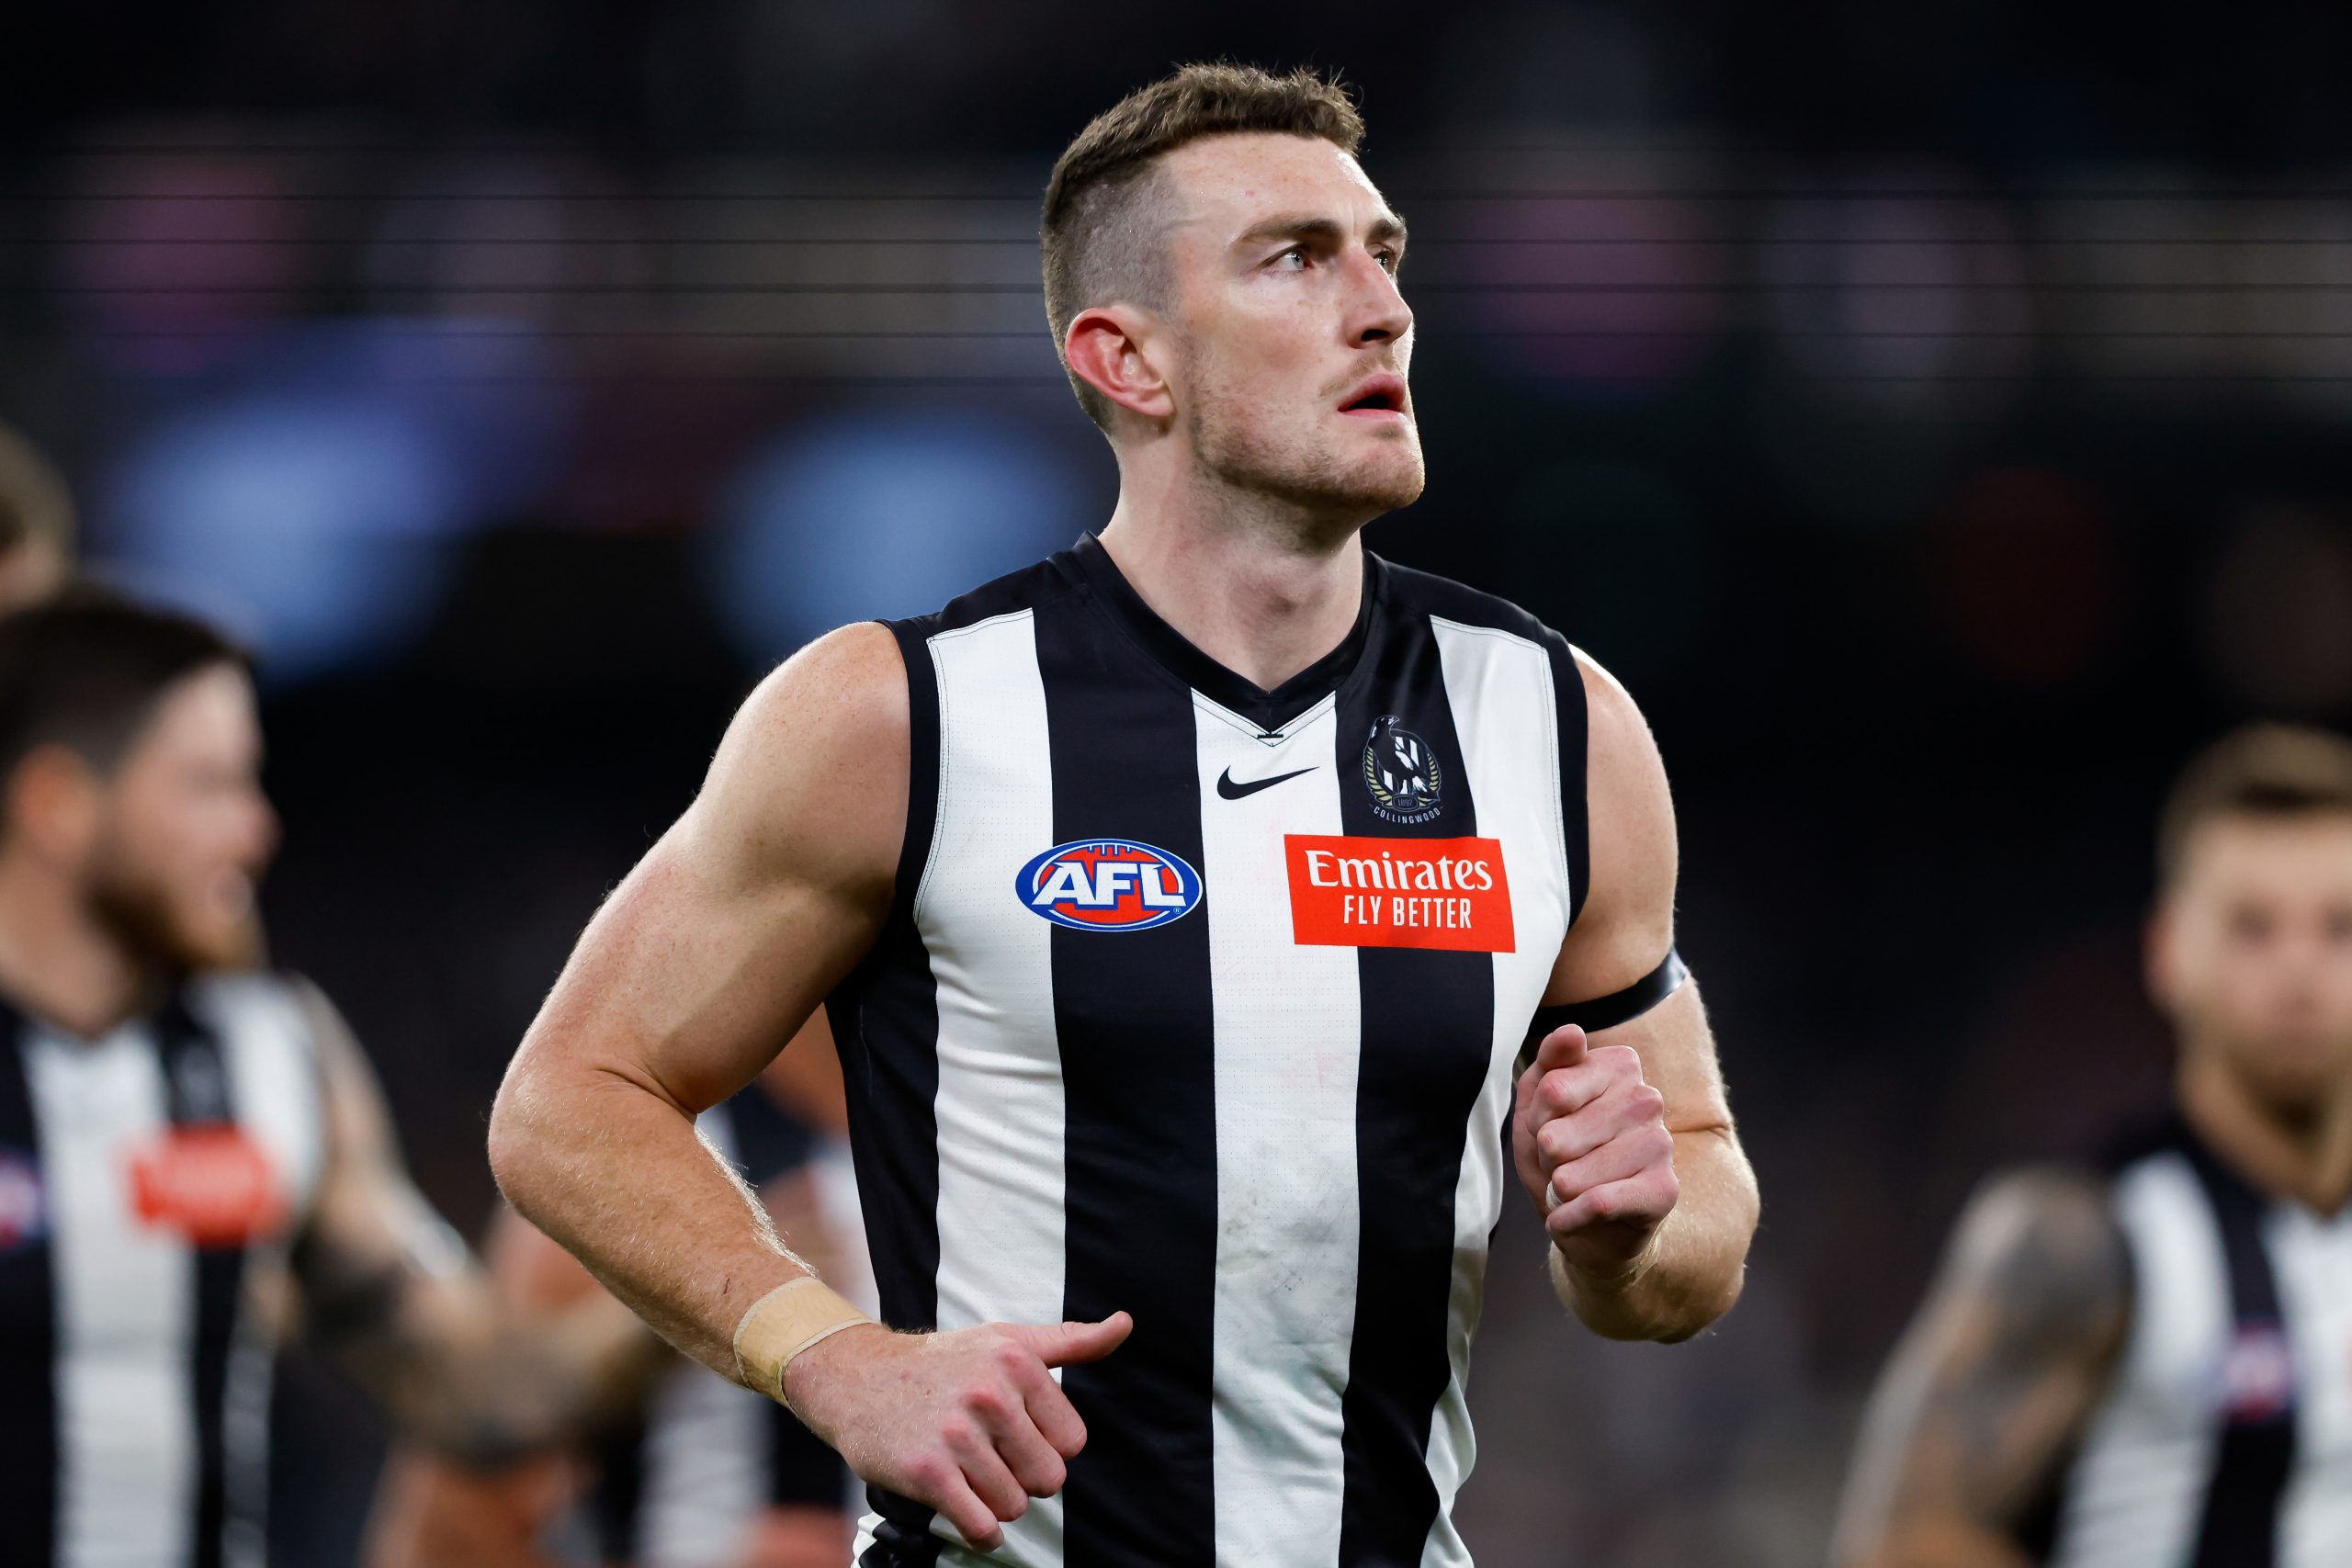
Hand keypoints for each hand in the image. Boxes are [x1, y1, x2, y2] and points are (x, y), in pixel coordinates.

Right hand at [778, 1312, 1132, 1552]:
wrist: (858, 1379)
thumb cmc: (943, 1363)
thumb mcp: (1008, 1340)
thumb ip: (1071, 1342)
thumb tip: (1125, 1324)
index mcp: (1017, 1362)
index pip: (1073, 1443)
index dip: (1047, 1446)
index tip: (1017, 1434)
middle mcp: (990, 1395)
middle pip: (1047, 1480)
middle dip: (1024, 1479)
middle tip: (993, 1459)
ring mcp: (956, 1434)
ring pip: (1012, 1506)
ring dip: (995, 1503)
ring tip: (971, 1476)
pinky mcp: (926, 1472)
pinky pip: (979, 1525)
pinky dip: (980, 1532)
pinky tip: (968, 1512)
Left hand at [1512, 1022, 1678, 1281]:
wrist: (1590, 1223)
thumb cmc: (1563, 1155)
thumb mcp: (1538, 1106)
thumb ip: (1548, 1063)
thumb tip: (1572, 1032)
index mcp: (1619, 1066)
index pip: (1551, 1090)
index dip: (1536, 1121)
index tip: (1548, 1128)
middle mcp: (1647, 1098)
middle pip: (1556, 1136)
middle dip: (1546, 1160)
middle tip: (1562, 1165)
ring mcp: (1661, 1143)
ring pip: (1572, 1174)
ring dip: (1558, 1191)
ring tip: (1571, 1189)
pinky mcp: (1664, 1190)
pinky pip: (1598, 1204)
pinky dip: (1569, 1218)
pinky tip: (1568, 1218)